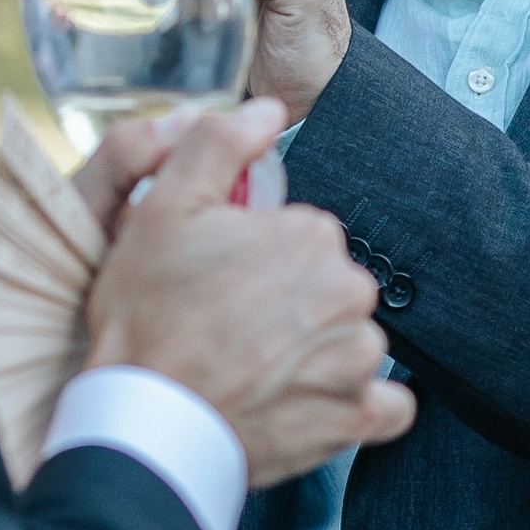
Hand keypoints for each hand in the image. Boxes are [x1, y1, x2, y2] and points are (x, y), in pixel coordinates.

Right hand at [84, 102, 416, 488]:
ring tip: (255, 370)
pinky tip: (312, 402)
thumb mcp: (162, 208)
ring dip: (316, 353)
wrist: (144, 420)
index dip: (256, 257)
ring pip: (351, 341)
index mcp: (312, 236)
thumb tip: (269, 109)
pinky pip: (386, 406)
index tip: (219, 280)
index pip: (301, 236)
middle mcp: (349, 293)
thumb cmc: (146, 317)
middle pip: (329, 287)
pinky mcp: (354, 419)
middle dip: (289, 303)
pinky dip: (356, 404)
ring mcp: (357, 360)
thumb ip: (219, 144)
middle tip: (228, 327)